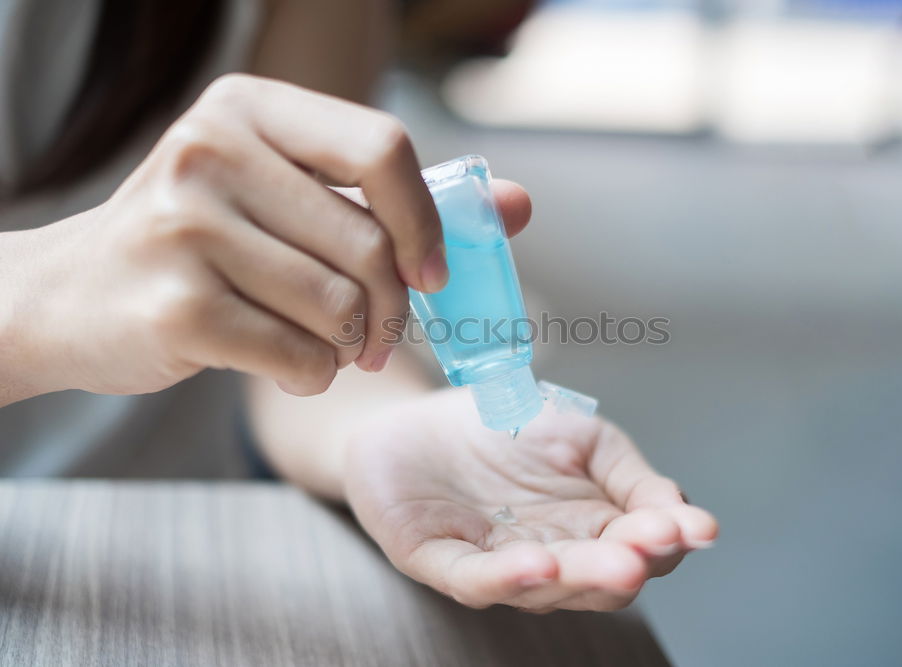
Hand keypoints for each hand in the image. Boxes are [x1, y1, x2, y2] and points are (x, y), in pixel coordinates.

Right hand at [0, 74, 529, 402]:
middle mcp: (211, 151)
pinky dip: (309, 375)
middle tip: (374, 336)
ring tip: (317, 343)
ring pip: (339, 307)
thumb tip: (518, 207)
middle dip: (390, 309)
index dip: (426, 221)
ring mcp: (185, 226)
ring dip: (347, 346)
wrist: (71, 298)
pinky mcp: (174, 305)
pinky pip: (299, 357)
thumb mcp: (285, 196)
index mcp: (251, 110)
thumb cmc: (200, 246)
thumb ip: (398, 199)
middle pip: (369, 244)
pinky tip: (280, 363)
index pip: (383, 147)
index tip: (431, 274)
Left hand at [343, 388, 717, 611]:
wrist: (421, 415)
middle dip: (626, 564)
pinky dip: (504, 578)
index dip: (669, 539)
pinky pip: (472, 579)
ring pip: (542, 588)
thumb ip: (632, 476)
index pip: (642, 549)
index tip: (697, 525)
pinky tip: (537, 563)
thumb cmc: (507, 428)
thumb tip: (686, 513)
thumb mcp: (585, 438)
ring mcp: (495, 564)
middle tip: (656, 546)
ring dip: (579, 576)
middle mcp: (551, 557)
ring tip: (615, 561)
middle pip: (597, 581)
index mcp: (592, 530)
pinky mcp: (437, 560)